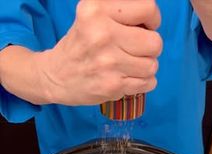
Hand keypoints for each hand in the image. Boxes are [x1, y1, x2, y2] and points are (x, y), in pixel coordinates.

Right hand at [38, 0, 162, 104]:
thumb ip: (120, 11)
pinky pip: (148, 83)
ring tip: (130, 66)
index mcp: (97, 10)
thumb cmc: (80, 44)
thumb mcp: (92, 15)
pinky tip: (129, 78)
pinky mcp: (112, 86)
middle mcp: (102, 34)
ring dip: (146, 67)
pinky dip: (144, 83)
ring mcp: (108, 63)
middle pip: (154, 42)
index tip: (145, 27)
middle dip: (150, 48)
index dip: (153, 20)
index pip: (148, 8)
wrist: (55, 76)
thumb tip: (152, 21)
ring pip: (152, 65)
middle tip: (136, 51)